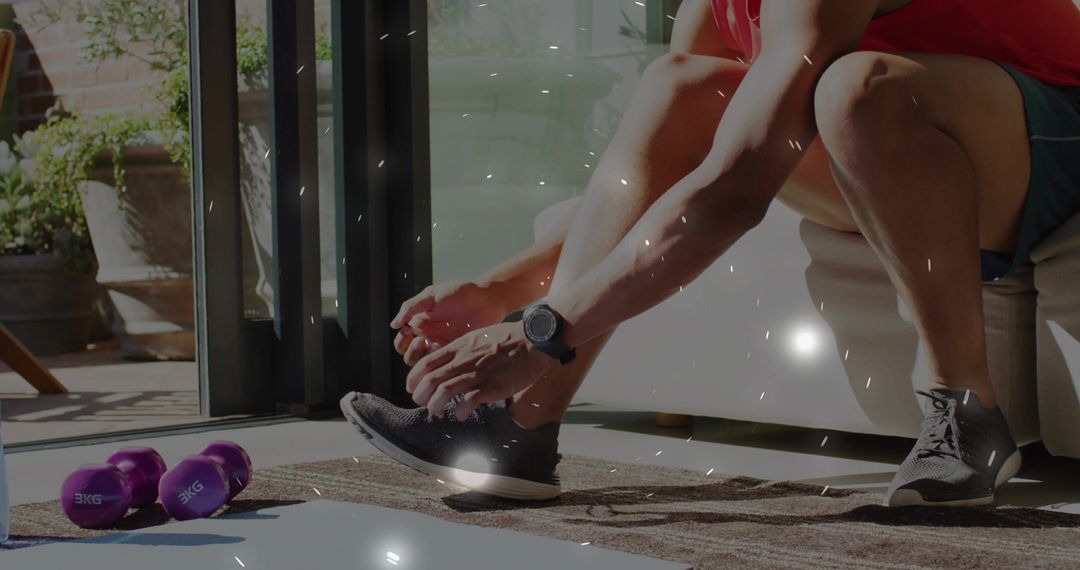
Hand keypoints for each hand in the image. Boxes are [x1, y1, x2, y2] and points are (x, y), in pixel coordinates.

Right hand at [391, 279, 513, 366]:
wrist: (487, 297)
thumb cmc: (460, 292)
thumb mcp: (432, 295)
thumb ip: (411, 307)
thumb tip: (394, 324)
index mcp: (420, 324)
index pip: (402, 341)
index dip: (401, 340)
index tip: (407, 332)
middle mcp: (429, 338)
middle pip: (411, 356)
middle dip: (412, 351)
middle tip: (422, 340)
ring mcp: (443, 347)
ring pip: (426, 364)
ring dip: (424, 358)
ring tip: (432, 344)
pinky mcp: (457, 352)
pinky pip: (444, 364)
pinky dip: (440, 361)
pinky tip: (444, 349)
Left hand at [407, 321, 553, 419]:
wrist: (533, 339)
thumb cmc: (508, 338)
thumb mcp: (477, 337)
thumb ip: (462, 351)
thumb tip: (450, 365)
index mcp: (459, 348)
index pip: (426, 363)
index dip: (414, 379)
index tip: (413, 388)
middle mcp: (464, 360)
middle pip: (430, 379)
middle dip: (420, 395)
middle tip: (422, 404)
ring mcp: (478, 373)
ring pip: (444, 390)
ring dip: (436, 405)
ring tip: (437, 412)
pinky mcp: (493, 386)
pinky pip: (469, 400)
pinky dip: (460, 411)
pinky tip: (461, 415)